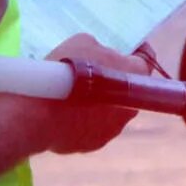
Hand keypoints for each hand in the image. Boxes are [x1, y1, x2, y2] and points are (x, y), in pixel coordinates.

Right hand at [0, 35, 142, 154]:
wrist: (39, 112)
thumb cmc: (65, 70)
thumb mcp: (83, 42)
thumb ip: (99, 49)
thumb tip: (101, 59)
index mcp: (135, 75)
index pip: (146, 61)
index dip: (135, 53)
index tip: (125, 50)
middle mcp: (132, 105)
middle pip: (127, 88)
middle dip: (113, 80)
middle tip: (89, 71)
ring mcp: (114, 129)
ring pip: (110, 112)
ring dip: (98, 103)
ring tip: (73, 94)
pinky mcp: (95, 144)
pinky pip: (92, 128)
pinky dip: (82, 120)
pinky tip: (63, 113)